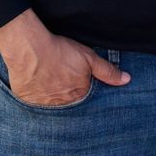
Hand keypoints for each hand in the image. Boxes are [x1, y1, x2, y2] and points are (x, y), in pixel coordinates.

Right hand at [0, 9, 128, 106]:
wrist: (29, 50)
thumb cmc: (60, 52)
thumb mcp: (89, 58)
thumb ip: (108, 71)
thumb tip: (127, 80)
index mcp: (79, 95)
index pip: (85, 96)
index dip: (81, 85)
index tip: (75, 77)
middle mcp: (62, 104)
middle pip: (69, 101)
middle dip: (68, 92)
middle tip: (61, 76)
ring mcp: (44, 105)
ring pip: (52, 103)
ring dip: (52, 94)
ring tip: (50, 78)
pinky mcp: (28, 101)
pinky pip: (36, 102)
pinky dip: (37, 94)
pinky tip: (37, 82)